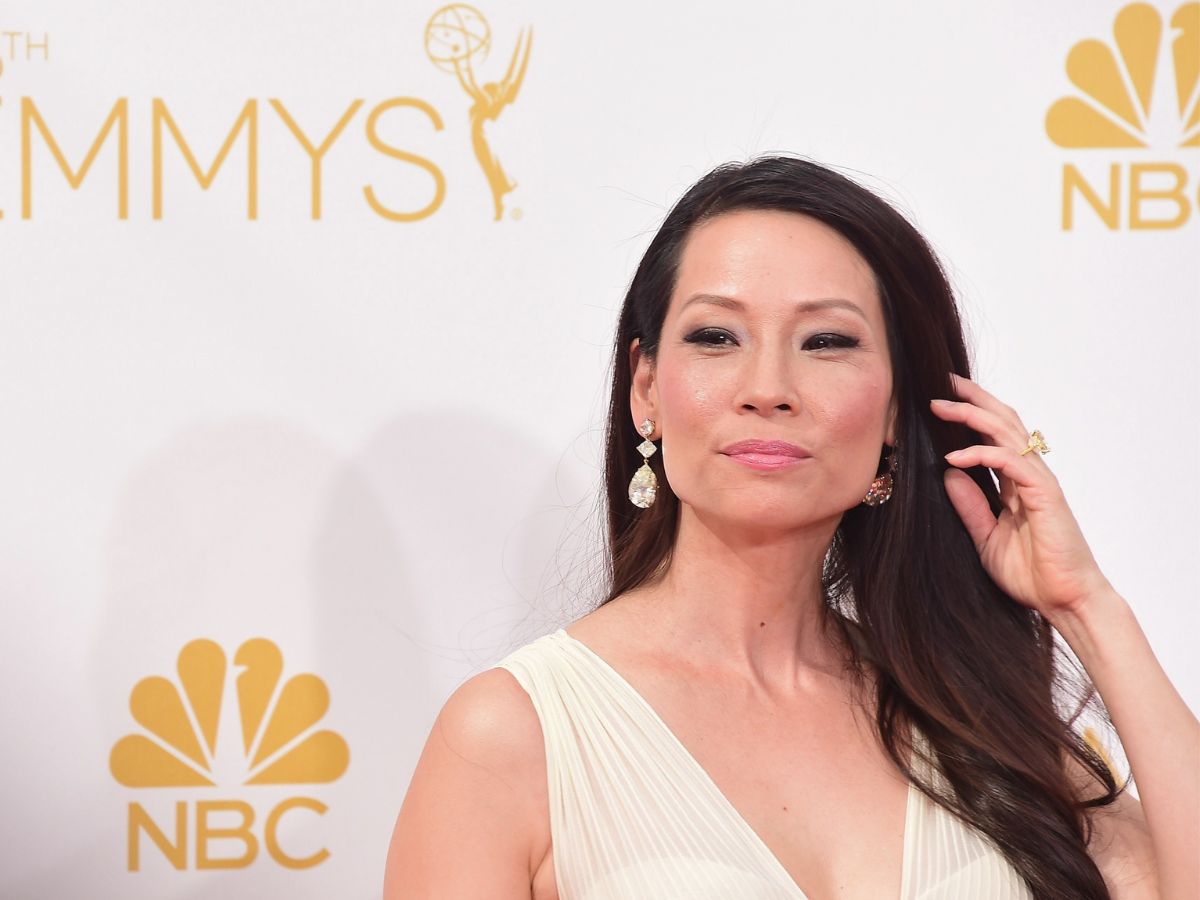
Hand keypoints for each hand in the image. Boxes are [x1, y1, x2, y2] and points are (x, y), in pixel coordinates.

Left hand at [930, 373, 1111, 620]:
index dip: (973, 414)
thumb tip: (948, 473)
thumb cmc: (1031, 574)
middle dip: (973, 400)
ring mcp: (1039, 482)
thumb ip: (969, 506)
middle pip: (1003, 423)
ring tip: (942, 406)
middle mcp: (1029, 476)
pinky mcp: (1044, 494)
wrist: (1064, 601)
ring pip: (1006, 434)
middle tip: (942, 383)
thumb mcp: (985, 538)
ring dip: (973, 416)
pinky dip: (981, 454)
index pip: (995, 436)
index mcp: (1016, 484)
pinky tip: (954, 457)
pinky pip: (1010, 462)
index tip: (944, 399)